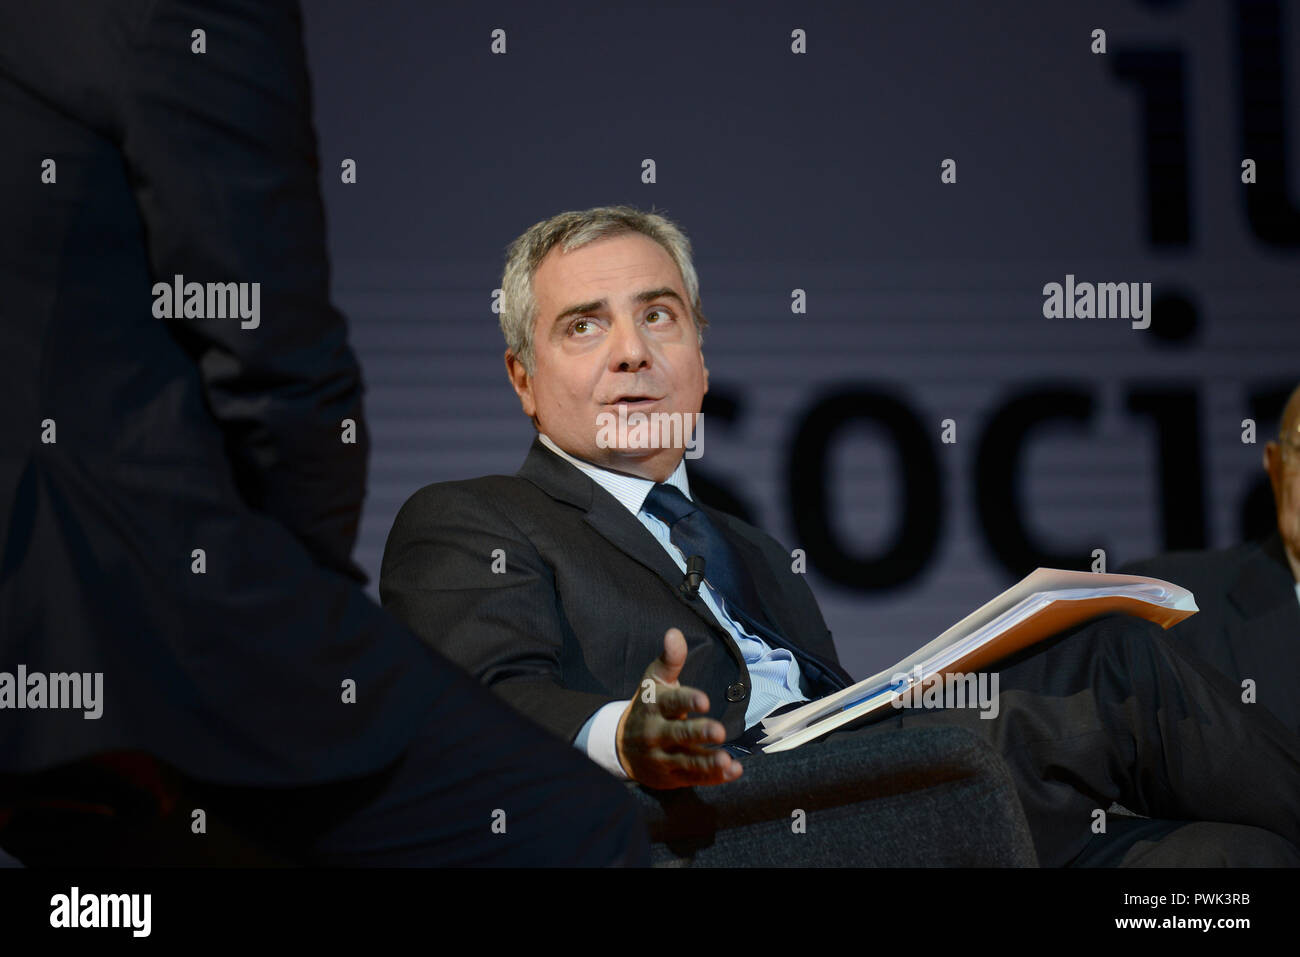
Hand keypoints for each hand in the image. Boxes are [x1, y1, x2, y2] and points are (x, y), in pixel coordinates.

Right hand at [615, 627, 742, 787]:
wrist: (622, 747)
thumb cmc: (648, 707)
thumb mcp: (654, 682)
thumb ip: (670, 660)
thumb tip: (674, 632)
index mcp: (653, 707)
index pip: (671, 703)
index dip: (687, 701)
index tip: (704, 701)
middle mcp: (656, 733)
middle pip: (678, 734)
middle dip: (698, 733)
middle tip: (719, 731)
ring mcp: (664, 757)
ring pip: (688, 761)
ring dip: (708, 762)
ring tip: (726, 760)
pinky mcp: (673, 776)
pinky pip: (696, 778)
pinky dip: (715, 777)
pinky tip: (734, 770)